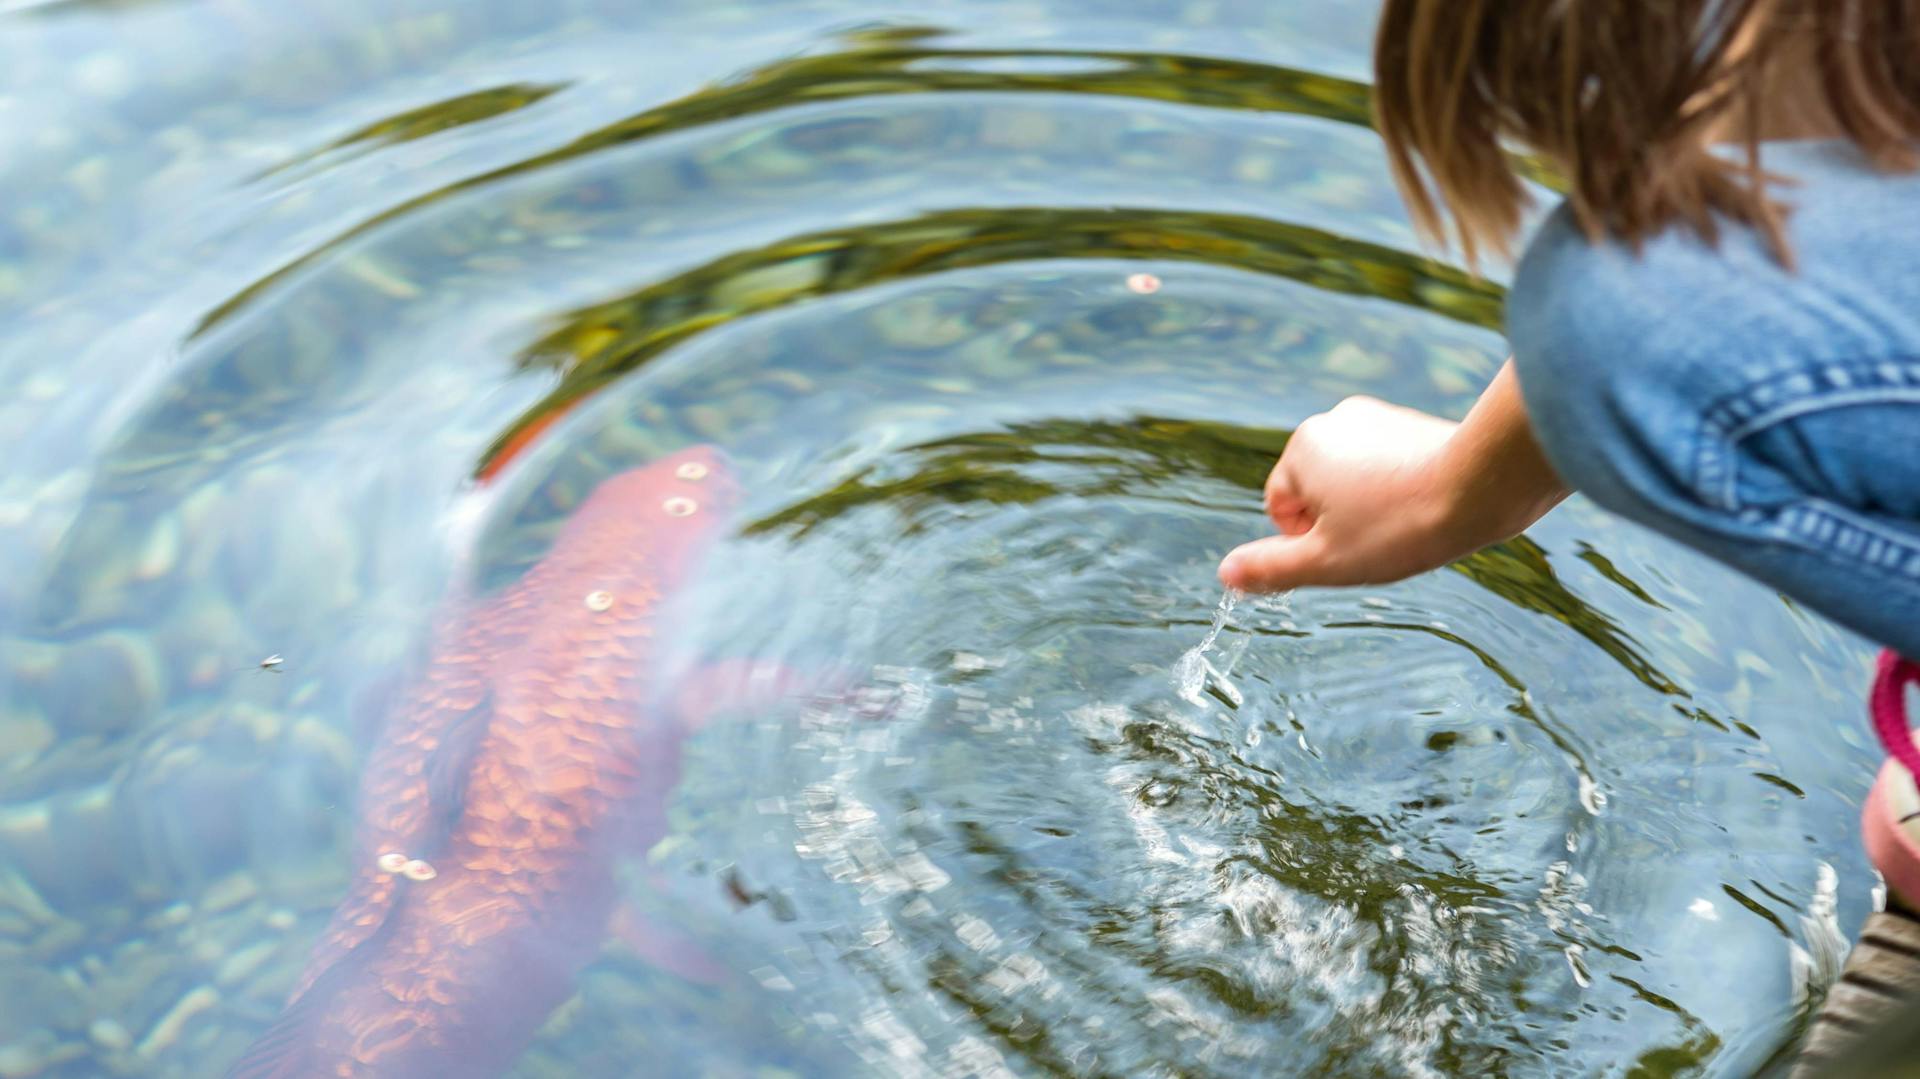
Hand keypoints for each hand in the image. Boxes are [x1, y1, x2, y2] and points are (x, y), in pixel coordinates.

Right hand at [1218, 363, 1568, 592]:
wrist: (1482, 486)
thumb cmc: (1401, 526)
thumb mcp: (1327, 561)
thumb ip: (1271, 568)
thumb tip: (1226, 575)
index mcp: (1302, 448)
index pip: (1280, 507)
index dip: (1310, 539)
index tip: (1350, 545)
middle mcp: (1333, 421)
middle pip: (1316, 489)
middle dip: (1340, 518)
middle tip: (1380, 536)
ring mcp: (1375, 416)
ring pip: (1352, 478)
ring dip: (1368, 503)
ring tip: (1405, 520)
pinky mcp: (1411, 421)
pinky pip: (1386, 464)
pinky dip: (1397, 487)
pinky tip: (1424, 501)